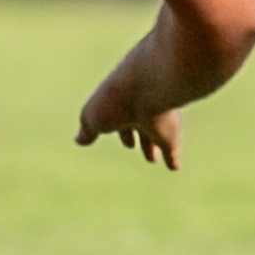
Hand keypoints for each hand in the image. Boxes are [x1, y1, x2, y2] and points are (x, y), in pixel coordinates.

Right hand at [76, 49, 183, 168]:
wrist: (149, 87)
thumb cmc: (115, 98)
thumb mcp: (92, 115)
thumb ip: (88, 129)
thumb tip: (79, 140)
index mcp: (119, 102)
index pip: (115, 117)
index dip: (113, 127)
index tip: (120, 139)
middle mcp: (139, 109)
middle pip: (137, 125)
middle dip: (136, 136)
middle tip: (134, 146)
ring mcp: (157, 120)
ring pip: (154, 136)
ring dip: (151, 148)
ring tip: (153, 159)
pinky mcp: (171, 133)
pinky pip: (172, 148)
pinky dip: (173, 159)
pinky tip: (175, 167)